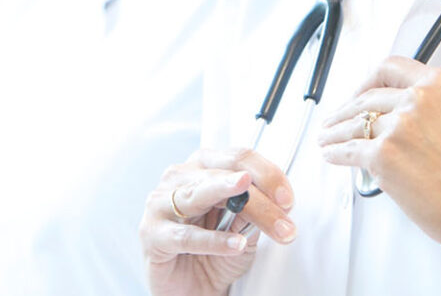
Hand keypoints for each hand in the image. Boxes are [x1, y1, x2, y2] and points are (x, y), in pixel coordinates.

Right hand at [140, 147, 296, 295]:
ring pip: (202, 195)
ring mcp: (161, 203)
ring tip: (260, 211)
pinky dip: (213, 240)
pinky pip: (186, 235)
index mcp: (202, 167)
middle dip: (260, 196)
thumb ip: (253, 211)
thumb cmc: (211, 252)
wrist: (187, 288)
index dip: (266, 173)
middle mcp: (179, 177)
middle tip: (285, 212)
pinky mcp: (152, 233)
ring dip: (240, 207)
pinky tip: (234, 243)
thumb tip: (276, 201)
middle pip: (224, 174)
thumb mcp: (241, 229)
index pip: (237, 157)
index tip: (288, 197)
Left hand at [316, 57, 440, 252]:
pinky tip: (333, 154)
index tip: (359, 93)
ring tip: (327, 138)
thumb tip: (391, 114)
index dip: (367, 82)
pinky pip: (348, 150)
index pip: (390, 68)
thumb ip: (427, 107)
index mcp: (439, 85)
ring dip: (335, 132)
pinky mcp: (383, 155)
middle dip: (345, 110)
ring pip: (353, 123)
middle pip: (366, 97)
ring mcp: (399, 126)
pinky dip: (336, 153)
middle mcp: (418, 99)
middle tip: (336, 120)